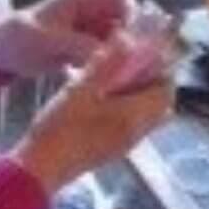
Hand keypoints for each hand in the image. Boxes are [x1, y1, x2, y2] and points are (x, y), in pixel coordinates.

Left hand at [0, 0, 136, 76]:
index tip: (131, 38)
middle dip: (129, 37)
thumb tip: (111, 53)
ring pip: (118, 36)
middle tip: (128, 62)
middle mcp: (88, 9)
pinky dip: (107, 64)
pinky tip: (101, 78)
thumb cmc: (17, 37)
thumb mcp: (47, 41)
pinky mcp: (85, 45)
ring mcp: (88, 27)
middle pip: (124, 16)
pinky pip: (107, 52)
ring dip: (119, 53)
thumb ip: (79, 45)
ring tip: (116, 74)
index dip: (130, 11)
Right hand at [9, 32, 173, 195]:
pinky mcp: (112, 150)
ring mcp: (125, 144)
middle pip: (160, 104)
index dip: (162, 69)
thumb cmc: (61, 127)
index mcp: (134, 116)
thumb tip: (125, 40)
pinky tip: (104, 98)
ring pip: (147, 116)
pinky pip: (133, 125)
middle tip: (132, 63)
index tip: (147, 52)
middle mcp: (137, 133)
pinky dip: (129, 109)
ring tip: (117, 77)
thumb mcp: (79, 89)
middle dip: (151, 81)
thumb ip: (104, 64)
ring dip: (139, 95)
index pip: (165, 91)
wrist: (43, 168)